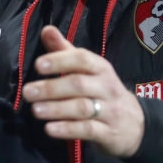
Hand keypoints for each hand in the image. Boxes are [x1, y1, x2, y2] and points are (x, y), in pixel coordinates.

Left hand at [22, 25, 144, 157]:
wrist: (135, 125)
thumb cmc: (102, 92)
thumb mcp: (88, 70)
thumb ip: (65, 52)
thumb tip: (47, 29)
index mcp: (101, 68)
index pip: (82, 59)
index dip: (60, 61)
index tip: (38, 65)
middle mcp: (107, 87)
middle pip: (79, 84)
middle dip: (51, 88)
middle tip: (28, 92)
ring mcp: (110, 111)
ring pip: (82, 108)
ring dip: (56, 109)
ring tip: (35, 110)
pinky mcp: (109, 133)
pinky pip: (88, 130)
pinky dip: (67, 129)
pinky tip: (50, 129)